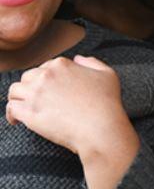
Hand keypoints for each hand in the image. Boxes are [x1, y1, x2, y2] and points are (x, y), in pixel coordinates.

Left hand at [7, 56, 137, 188]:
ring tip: (23, 107)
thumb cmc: (107, 104)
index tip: (49, 89)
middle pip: (27, 77)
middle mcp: (45, 76)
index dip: (47, 78)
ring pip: (15, 91)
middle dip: (30, 87)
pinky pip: (11, 108)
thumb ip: (92, 62)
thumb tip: (77, 59)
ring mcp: (35, 94)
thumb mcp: (108, 75)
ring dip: (18, 98)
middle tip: (36, 99)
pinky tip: (16, 120)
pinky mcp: (29, 112)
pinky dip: (11, 114)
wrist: (101, 129)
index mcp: (61, 65)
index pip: (45, 67)